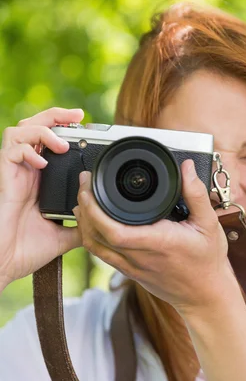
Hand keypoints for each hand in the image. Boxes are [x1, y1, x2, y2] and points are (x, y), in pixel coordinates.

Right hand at [0, 107, 83, 287]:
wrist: (5, 264)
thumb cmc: (26, 251)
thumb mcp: (64, 236)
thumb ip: (81, 225)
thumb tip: (102, 222)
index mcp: (39, 180)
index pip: (48, 143)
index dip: (63, 130)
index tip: (86, 129)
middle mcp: (26, 172)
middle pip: (34, 127)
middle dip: (55, 116)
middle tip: (78, 116)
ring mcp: (13, 174)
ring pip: (20, 130)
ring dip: (43, 130)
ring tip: (61, 144)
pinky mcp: (4, 179)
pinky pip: (10, 151)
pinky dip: (27, 151)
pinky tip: (42, 164)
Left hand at [72, 159, 236, 313]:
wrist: (204, 295)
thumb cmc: (207, 261)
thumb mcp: (209, 224)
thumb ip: (196, 194)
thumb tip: (186, 168)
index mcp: (158, 242)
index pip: (115, 230)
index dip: (95, 210)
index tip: (92, 187)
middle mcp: (140, 257)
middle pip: (96, 235)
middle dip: (84, 207)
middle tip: (85, 184)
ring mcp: (132, 267)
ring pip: (94, 246)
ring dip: (83, 222)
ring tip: (83, 200)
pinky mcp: (129, 272)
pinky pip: (102, 254)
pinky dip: (91, 236)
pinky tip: (92, 222)